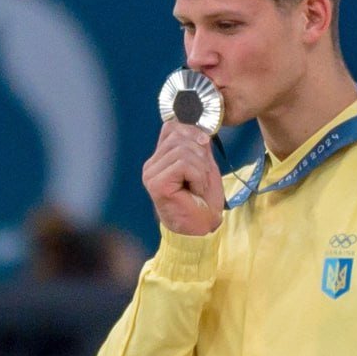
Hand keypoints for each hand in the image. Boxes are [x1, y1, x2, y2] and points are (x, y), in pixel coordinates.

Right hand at [142, 121, 223, 235]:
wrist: (202, 228)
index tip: (205, 148)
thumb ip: (199, 146)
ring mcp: (151, 174)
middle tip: (202, 177)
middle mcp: (151, 165)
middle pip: (179, 136)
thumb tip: (200, 127)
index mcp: (160, 158)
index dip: (192, 132)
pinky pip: (184, 165)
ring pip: (183, 151)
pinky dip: (198, 177)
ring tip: (199, 186)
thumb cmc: (202, 201)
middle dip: (200, 154)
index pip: (172, 127)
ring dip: (200, 169)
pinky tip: (196, 191)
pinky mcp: (156, 184)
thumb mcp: (205, 166)